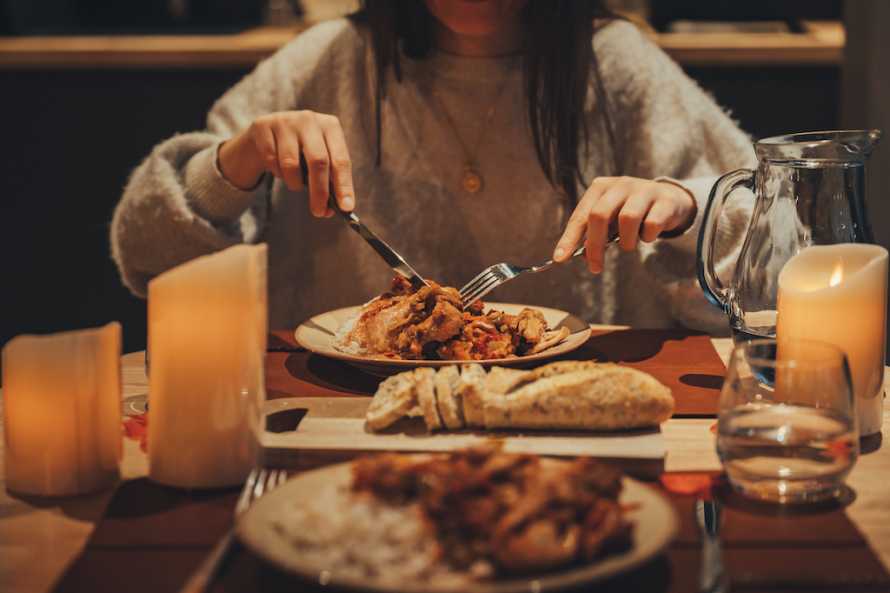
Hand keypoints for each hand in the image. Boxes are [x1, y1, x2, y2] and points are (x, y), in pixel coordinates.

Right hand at [218, 111, 354, 217]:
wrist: (265, 135)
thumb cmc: (299, 152)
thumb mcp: (317, 162)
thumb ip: (327, 183)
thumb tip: (329, 210)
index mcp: (330, 126)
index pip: (341, 159)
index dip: (344, 185)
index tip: (345, 207)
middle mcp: (309, 119)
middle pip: (318, 161)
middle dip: (320, 191)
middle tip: (319, 212)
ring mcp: (285, 120)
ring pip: (291, 164)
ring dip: (294, 183)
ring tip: (294, 183)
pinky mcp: (263, 126)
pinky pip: (271, 161)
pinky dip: (276, 173)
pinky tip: (277, 168)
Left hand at [553, 176, 695, 272]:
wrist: (669, 200)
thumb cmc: (630, 212)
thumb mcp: (610, 221)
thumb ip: (595, 235)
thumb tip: (584, 256)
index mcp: (601, 188)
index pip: (581, 215)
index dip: (569, 238)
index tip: (560, 258)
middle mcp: (620, 185)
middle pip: (600, 214)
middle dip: (595, 245)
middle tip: (595, 267)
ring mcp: (644, 190)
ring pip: (628, 218)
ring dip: (626, 241)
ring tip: (629, 244)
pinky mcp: (665, 200)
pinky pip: (652, 224)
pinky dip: (647, 237)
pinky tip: (648, 235)